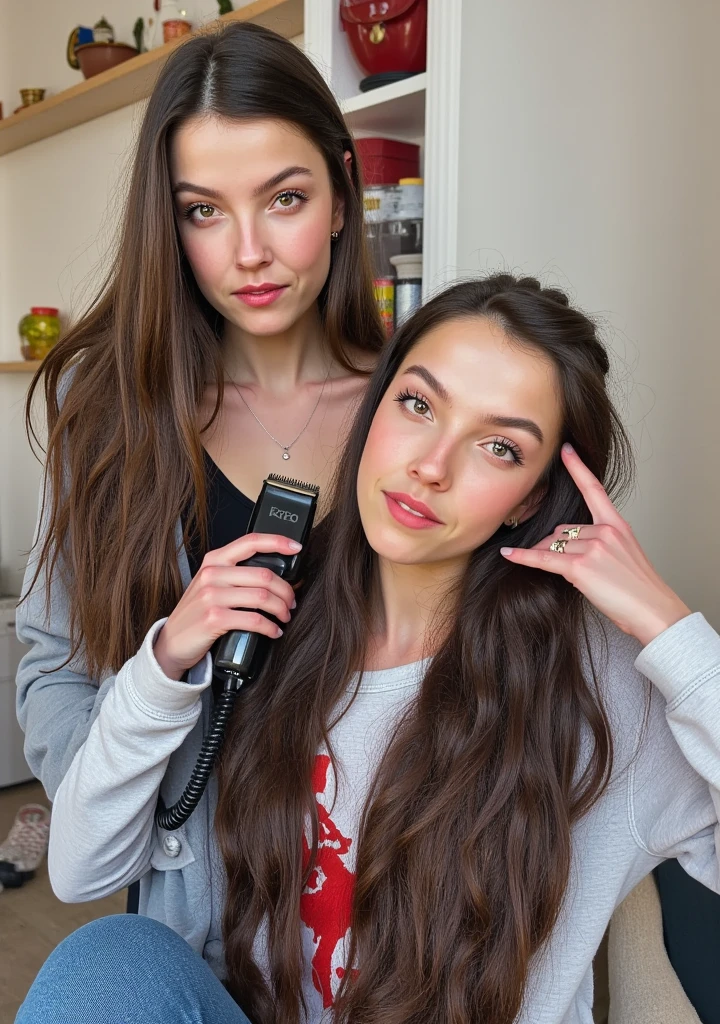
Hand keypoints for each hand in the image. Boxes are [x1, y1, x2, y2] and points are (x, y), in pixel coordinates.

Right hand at [154, 533, 300, 679]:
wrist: (171, 642)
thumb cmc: (197, 613)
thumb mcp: (211, 584)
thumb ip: (235, 574)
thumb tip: (273, 575)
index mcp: (214, 560)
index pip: (250, 542)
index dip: (277, 542)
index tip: (296, 548)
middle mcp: (212, 574)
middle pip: (264, 574)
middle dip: (286, 590)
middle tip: (291, 603)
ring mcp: (212, 596)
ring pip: (263, 597)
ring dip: (281, 609)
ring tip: (285, 617)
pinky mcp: (214, 618)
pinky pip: (254, 620)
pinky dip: (270, 627)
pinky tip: (274, 631)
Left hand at [500, 444, 690, 646]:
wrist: (653, 610)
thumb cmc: (639, 589)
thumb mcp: (624, 556)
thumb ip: (600, 543)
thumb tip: (566, 544)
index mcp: (617, 525)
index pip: (594, 490)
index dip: (578, 468)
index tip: (566, 450)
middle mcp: (604, 531)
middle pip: (563, 530)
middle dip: (556, 546)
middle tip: (568, 567)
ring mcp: (592, 547)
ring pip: (554, 545)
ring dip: (551, 557)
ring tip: (574, 578)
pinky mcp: (580, 566)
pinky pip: (544, 559)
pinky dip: (524, 557)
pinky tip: (509, 554)